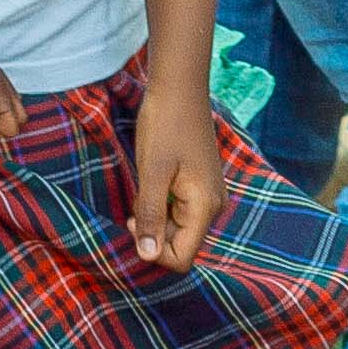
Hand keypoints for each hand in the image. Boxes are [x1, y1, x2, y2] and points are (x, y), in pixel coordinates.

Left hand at [131, 78, 230, 270]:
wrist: (179, 90)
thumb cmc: (165, 127)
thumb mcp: (152, 173)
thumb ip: (150, 215)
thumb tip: (147, 256)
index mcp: (205, 207)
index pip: (182, 257)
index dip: (154, 251)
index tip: (134, 223)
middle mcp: (212, 207)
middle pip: (181, 245)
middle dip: (153, 233)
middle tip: (134, 206)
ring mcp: (208, 196)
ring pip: (178, 229)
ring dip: (155, 219)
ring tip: (144, 191)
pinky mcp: (200, 187)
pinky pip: (179, 212)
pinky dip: (161, 206)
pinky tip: (152, 185)